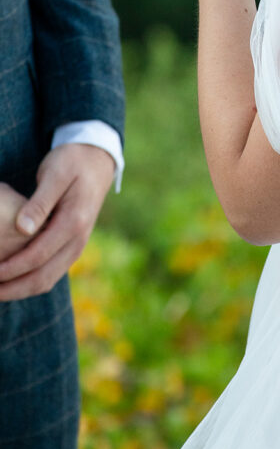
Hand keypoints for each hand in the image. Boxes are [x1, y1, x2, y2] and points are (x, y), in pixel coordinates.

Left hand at [0, 144, 114, 300]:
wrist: (98, 159)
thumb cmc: (72, 162)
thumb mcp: (55, 174)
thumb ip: (40, 203)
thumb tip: (22, 228)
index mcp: (74, 222)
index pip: (38, 255)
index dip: (12, 268)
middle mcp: (78, 239)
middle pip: (44, 277)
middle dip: (14, 288)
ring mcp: (77, 244)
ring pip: (49, 279)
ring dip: (22, 289)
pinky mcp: (72, 245)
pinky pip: (52, 272)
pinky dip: (32, 280)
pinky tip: (13, 278)